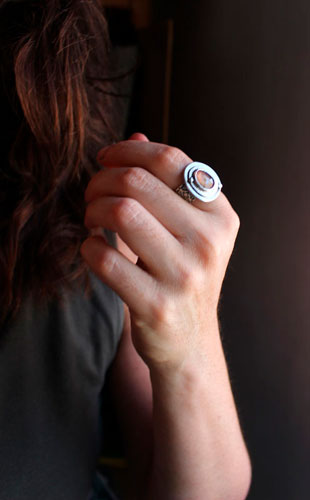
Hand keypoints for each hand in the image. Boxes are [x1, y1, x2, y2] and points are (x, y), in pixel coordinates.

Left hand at [81, 134, 239, 371]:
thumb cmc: (182, 276)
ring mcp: (185, 275)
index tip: (104, 158)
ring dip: (92, 210)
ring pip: (120, 213)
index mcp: (220, 216)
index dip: (128, 150)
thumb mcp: (188, 230)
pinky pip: (104, 258)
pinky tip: (93, 250)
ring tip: (91, 220)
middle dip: (100, 180)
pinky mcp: (156, 305)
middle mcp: (209, 242)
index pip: (170, 160)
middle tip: (91, 193)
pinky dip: (88, 247)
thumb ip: (164, 183)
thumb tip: (134, 135)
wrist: (189, 342)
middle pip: (137, 182)